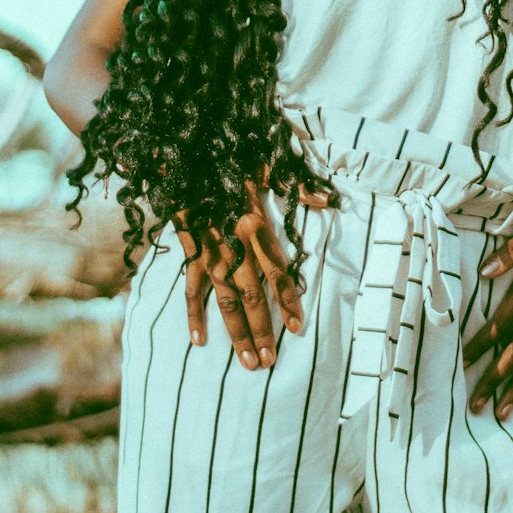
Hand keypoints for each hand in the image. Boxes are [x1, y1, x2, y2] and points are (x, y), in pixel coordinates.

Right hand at [178, 170, 334, 370]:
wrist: (184, 150)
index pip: (277, 270)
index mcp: (255, 224)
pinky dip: (193, 314)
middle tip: (270, 361)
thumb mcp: (267, 164)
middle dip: (261, 330)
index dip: (287, 300)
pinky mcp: (190, 251)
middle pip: (250, 295)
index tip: (297, 327)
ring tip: (247, 362)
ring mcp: (209, 252)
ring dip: (235, 332)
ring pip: (223, 299)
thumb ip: (297, 184)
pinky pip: (191, 288)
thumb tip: (328, 199)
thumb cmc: (230, 157)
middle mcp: (233, 244)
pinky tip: (198, 341)